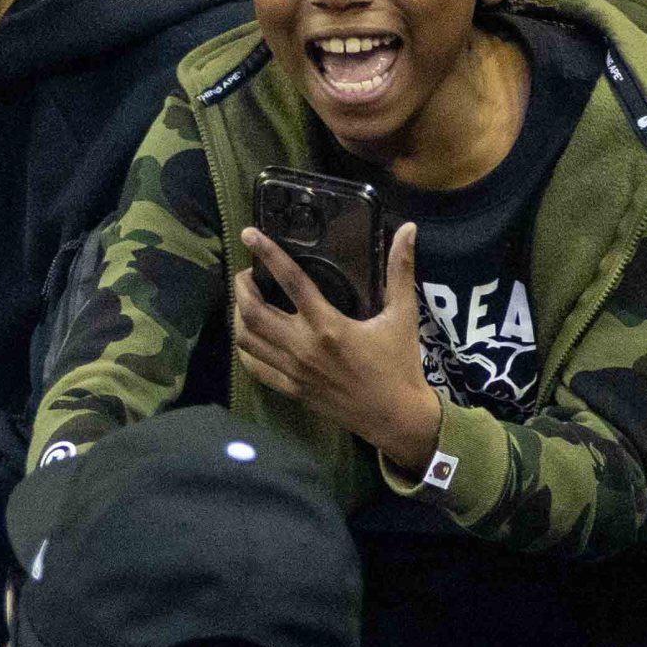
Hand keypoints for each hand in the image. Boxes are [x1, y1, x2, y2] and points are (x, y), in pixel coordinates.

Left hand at [232, 220, 446, 479]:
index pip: (291, 281)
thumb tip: (408, 229)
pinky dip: (245, 347)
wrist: (396, 418)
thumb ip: (401, 270)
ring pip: (246, 339)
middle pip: (252, 311)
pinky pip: (254, 366)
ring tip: (244, 300)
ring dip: (238, 315)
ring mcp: (293, 371)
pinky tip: (249, 334)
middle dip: (241, 287)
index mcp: (329, 325)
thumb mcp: (403, 315)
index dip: (268, 253)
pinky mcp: (290, 389)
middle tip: (246, 274)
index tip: (250, 234)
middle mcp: (304, 347)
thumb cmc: (400, 365)